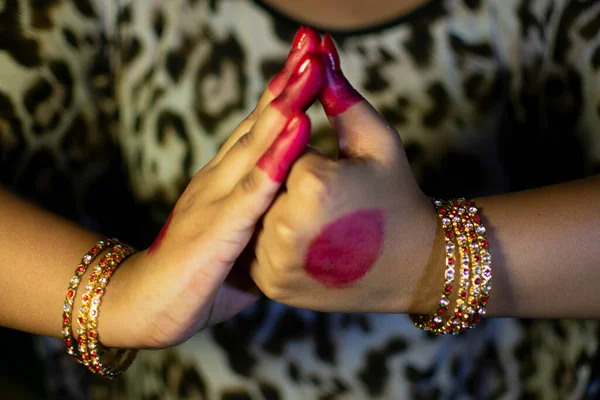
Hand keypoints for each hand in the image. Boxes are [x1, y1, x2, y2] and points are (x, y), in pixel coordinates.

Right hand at [107, 28, 324, 347]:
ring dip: (287, 103)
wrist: (143, 307)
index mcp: (224, 183)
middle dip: (288, 82)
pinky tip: (299, 125)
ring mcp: (215, 199)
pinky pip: (253, 187)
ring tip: (312, 66)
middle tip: (313, 43)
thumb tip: (292, 222)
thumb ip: (260, 226)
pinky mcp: (216, 227)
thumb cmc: (195, 279)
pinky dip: (278, 155)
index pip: (258, 129)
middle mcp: (219, 179)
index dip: (283, 94)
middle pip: (259, 123)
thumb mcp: (235, 244)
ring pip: (257, 144)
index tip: (309, 60)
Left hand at [249, 34, 439, 313]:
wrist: (415, 267)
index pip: (285, 148)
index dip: (308, 152)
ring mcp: (276, 263)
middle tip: (327, 195)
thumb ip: (341, 97)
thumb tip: (317, 52)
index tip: (330, 165)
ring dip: (275, 209)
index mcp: (312, 187)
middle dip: (289, 181)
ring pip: (258, 215)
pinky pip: (258, 248)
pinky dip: (273, 240)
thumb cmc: (398, 195)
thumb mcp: (377, 140)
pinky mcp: (272, 286)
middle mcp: (286, 229)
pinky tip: (305, 240)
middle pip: (268, 182)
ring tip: (317, 218)